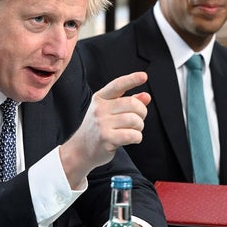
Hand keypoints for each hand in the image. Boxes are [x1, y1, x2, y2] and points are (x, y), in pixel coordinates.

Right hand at [61, 71, 150, 186]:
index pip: (117, 85)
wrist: (80, 150)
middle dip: (142, 113)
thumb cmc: (98, 129)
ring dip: (139, 127)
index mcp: (100, 99)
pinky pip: (132, 135)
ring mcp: (102, 124)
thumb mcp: (109, 112)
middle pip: (132, 104)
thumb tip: (146, 96)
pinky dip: (137, 138)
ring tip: (132, 130)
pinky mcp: (106, 138)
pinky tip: (131, 138)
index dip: (131, 80)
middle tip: (137, 120)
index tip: (143, 76)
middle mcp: (99, 109)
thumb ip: (128, 102)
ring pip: (134, 120)